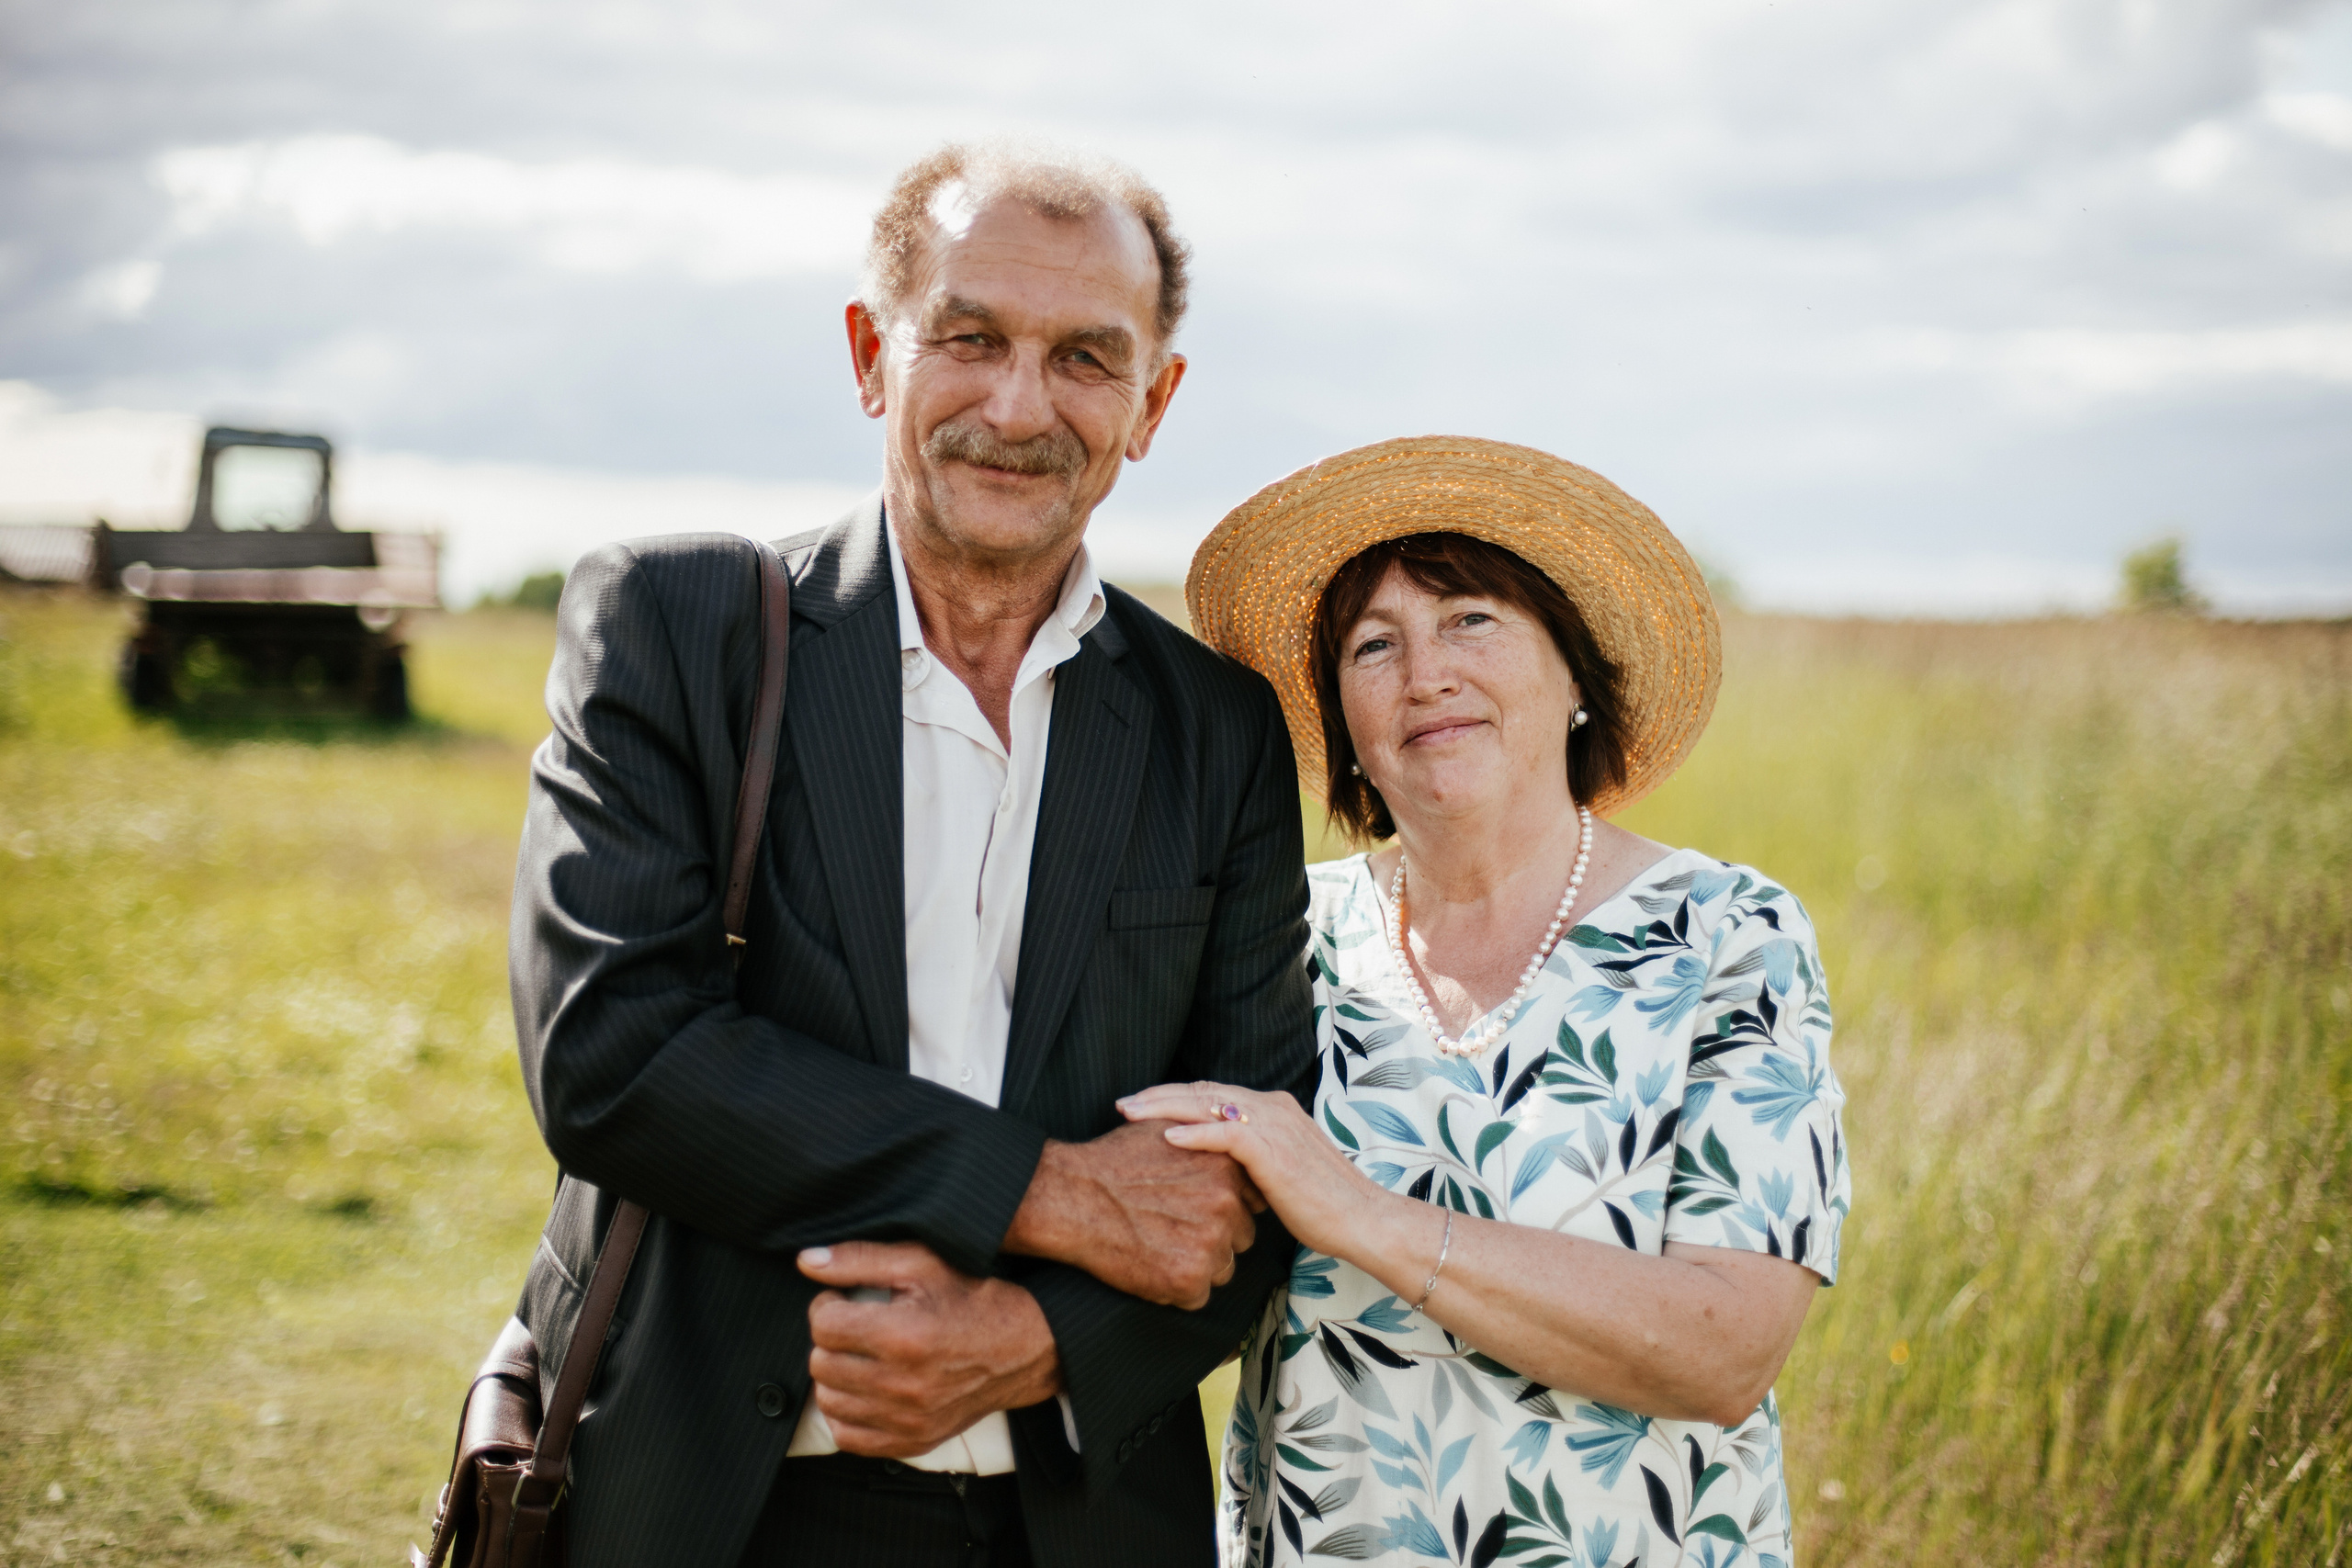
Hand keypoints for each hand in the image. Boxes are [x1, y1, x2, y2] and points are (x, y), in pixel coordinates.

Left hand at [798, 1241, 1060, 1457]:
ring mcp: (909, 1420)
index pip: (823, 1325)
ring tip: (860, 1355)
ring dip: (836, 1375)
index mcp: (903, 1335)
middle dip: (831, 1339)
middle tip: (855, 1325)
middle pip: (821, 1364)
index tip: (845, 1299)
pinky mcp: (914, 1441)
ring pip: (829, 1401)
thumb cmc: (972, 1295)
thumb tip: (806, 1260)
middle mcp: (903, 1384)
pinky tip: (865, 1388)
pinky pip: (849, 1438)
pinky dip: (848, 1413)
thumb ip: (860, 1258)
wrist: (1024, 1346)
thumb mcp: (922, 1262)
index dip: (827, 1304)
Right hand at [1001, 1120, 1263, 1309]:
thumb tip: (1227, 1137)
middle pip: (1240, 1236)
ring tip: (1159, 1245)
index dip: (1225, 1207)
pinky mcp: (1188, 1280)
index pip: (1252, 1199)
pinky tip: (1150, 1264)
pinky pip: (1198, 1295)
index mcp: (1226, 1166)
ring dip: (1198, 1264)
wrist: (1073, 1195)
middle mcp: (1226, 1205)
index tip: (1198, 1208)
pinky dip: (1177, 1288)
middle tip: (1174, 1229)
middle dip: (1215, 1237)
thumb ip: (1207, 1136)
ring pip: (1222, 1268)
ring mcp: (1209, 1244)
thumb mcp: (1167, 1129)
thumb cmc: (1114, 1161)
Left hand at [1116, 1081, 1386, 1262]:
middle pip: (1204, 1091)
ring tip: (1130, 1113)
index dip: (1176, 1097)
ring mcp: (1274, 1126)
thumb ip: (1253, 1162)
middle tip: (1122, 1104)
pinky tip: (1165, 1138)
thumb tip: (1220, 1172)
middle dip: (1159, 1095)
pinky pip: (1225, 1135)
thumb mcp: (1281, 1174)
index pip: (1214, 1093)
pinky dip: (1193, 1134)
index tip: (1142, 1107)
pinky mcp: (1273, 1151)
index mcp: (1275, 1110)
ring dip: (1164, 1107)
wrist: (1361, 1220)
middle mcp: (1272, 1108)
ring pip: (1207, 1105)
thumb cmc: (1323, 1206)